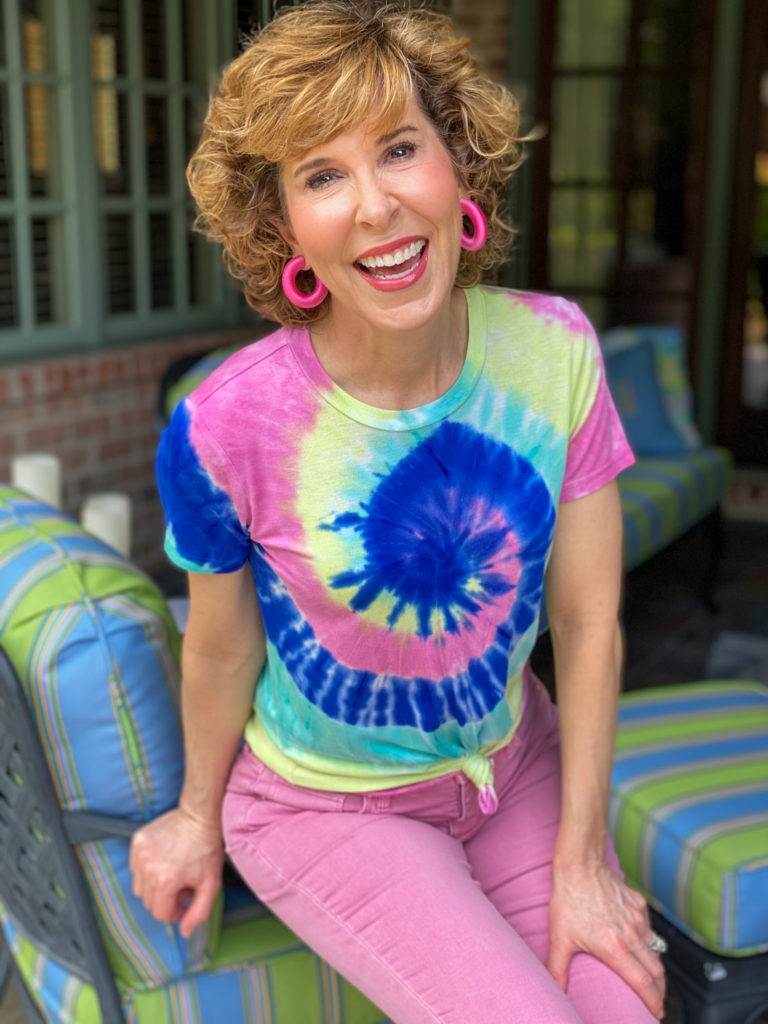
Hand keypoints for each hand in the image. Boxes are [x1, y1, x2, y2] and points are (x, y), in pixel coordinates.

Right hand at [129, 806, 224, 938]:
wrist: (199, 816)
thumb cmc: (207, 850)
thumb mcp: (211, 884)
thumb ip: (199, 912)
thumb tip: (185, 933)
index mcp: (165, 882)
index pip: (161, 914)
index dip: (176, 911)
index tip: (186, 899)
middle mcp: (147, 869)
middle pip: (149, 902)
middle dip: (165, 899)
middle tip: (181, 884)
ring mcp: (139, 855)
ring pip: (139, 887)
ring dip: (154, 886)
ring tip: (172, 871)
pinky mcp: (136, 842)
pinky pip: (136, 868)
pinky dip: (147, 869)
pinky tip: (164, 858)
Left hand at [546, 860, 665, 1019]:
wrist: (580, 865)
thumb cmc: (569, 899)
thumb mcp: (560, 937)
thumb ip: (557, 968)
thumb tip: (555, 989)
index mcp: (615, 948)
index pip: (643, 983)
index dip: (653, 1001)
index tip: (657, 1013)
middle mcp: (631, 935)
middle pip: (656, 971)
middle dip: (660, 990)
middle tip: (657, 1000)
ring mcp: (638, 918)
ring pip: (655, 949)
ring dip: (655, 966)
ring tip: (651, 977)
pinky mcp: (639, 904)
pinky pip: (649, 927)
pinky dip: (648, 940)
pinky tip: (639, 942)